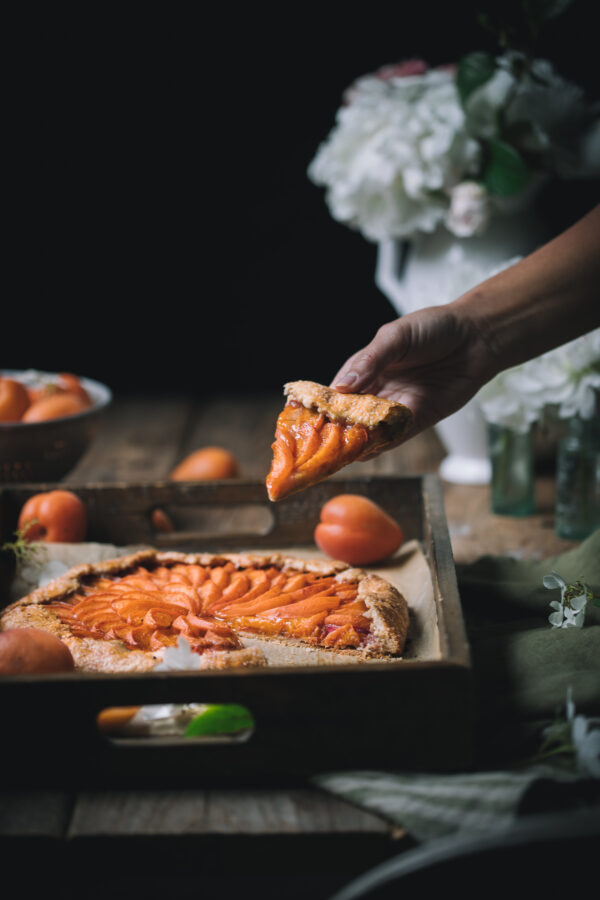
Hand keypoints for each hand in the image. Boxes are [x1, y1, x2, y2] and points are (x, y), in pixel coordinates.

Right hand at [331, 304, 493, 447]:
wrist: (476, 337)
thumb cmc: (434, 328)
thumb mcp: (395, 336)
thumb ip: (369, 361)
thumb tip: (341, 387)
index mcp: (366, 369)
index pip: (337, 391)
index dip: (324, 405)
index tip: (309, 419)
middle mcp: (378, 390)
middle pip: (351, 416)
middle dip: (337, 429)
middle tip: (321, 442)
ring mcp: (397, 407)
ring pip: (371, 430)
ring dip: (357, 441)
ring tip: (341, 451)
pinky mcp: (418, 419)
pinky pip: (397, 436)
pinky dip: (382, 444)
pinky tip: (368, 450)